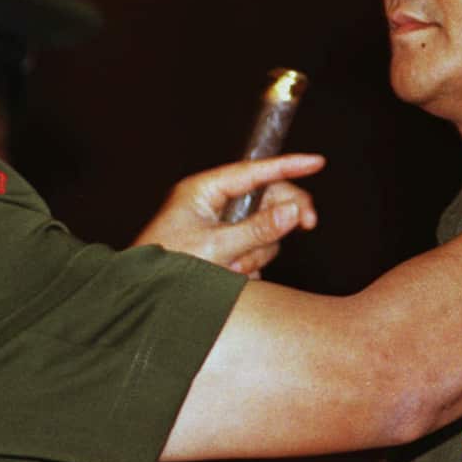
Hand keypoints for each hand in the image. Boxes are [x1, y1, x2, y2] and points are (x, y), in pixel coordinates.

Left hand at [132, 154, 324, 275]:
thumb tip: (293, 211)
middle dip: (278, 220)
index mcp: (203, 191)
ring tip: (234, 269)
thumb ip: (257, 230)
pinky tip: (235, 276)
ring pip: (263, 230)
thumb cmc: (166, 268)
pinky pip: (254, 250)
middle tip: (306, 226)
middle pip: (265, 199)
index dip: (288, 165)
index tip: (317, 161)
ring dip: (256, 252)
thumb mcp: (216, 248)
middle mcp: (211, 204)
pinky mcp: (222, 248)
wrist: (143, 300)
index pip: (254, 171)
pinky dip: (250, 264)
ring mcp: (218, 226)